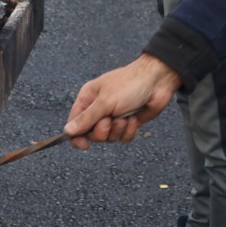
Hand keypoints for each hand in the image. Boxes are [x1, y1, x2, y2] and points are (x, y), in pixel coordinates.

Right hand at [64, 55, 181, 149]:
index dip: (77, 136)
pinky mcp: (128, 123)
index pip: (75, 123)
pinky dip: (129, 131)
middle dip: (102, 131)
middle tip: (110, 121)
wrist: (158, 81)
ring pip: (109, 138)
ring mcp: (114, 116)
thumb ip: (86, 118)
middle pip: (92, 134)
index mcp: (88, 99)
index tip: (85, 145)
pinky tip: (134, 119)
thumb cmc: (129, 85)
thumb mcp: (105, 102)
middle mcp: (99, 108)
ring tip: (125, 117)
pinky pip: (123, 138)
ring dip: (118, 130)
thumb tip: (67, 131)